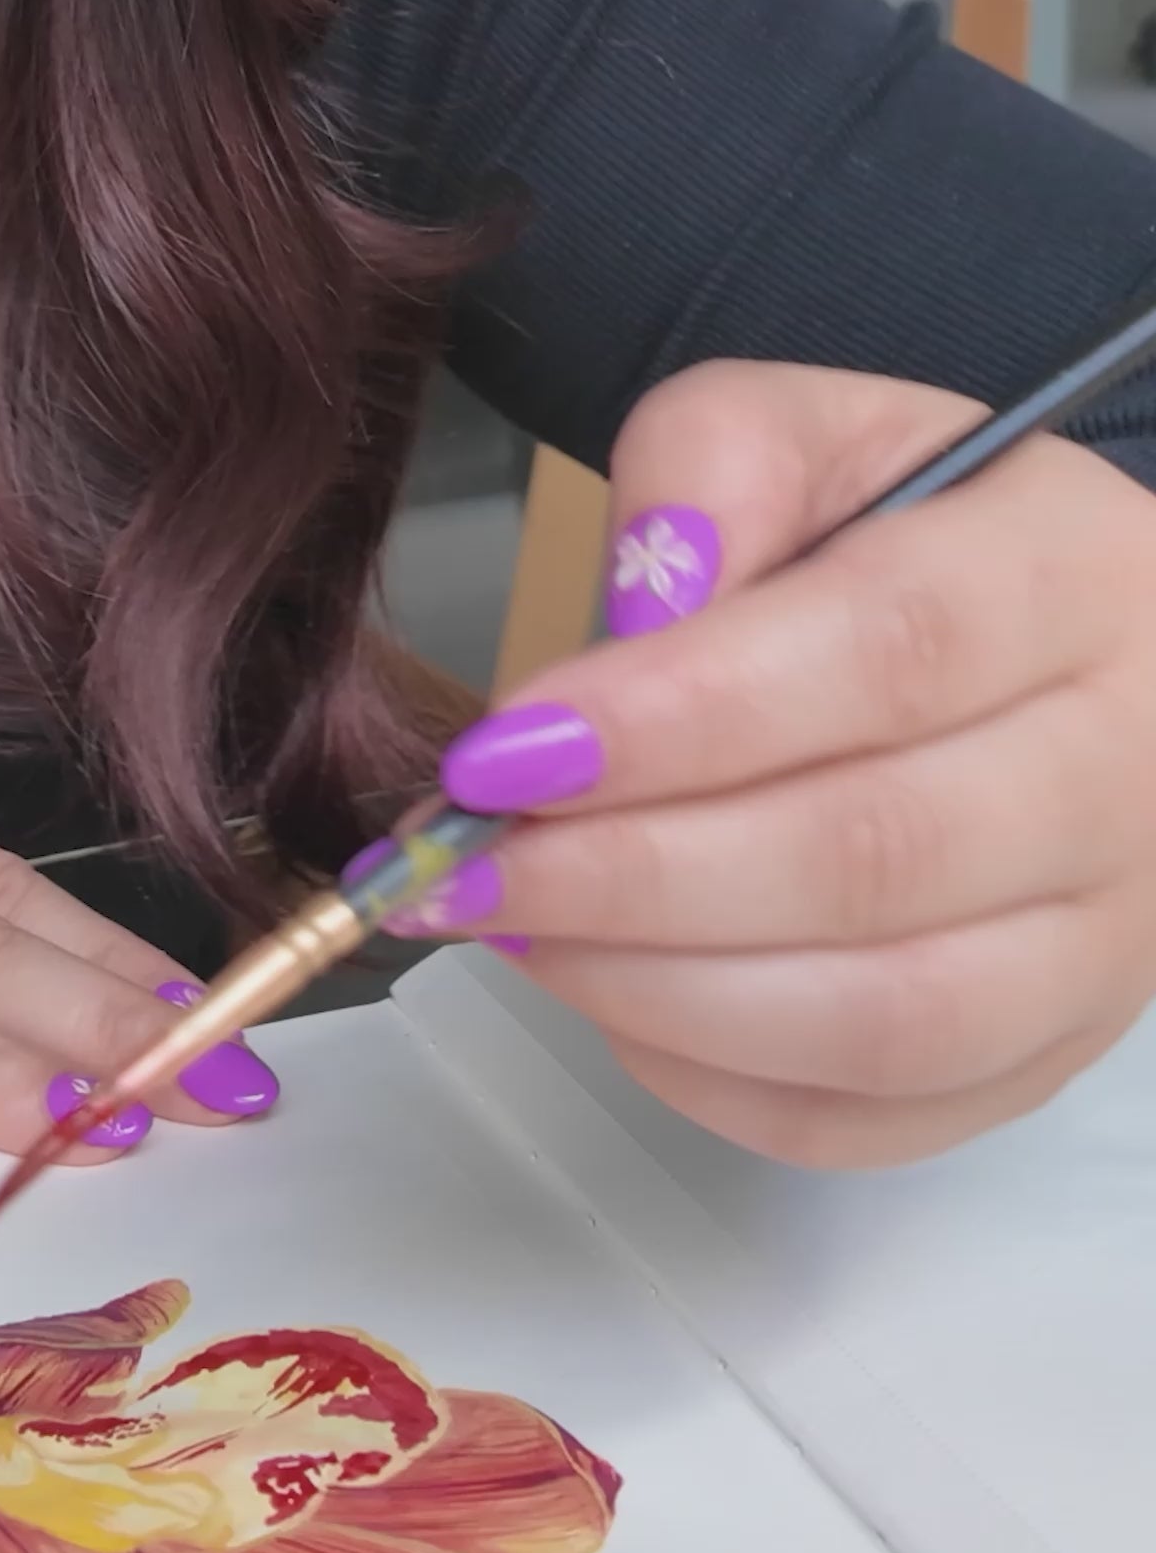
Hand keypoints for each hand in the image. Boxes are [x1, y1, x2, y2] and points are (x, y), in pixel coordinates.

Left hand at [407, 361, 1155, 1166]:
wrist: (1021, 649)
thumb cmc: (889, 540)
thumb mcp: (804, 437)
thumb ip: (714, 469)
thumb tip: (643, 604)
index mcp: (1074, 575)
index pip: (887, 651)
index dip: (675, 719)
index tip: (502, 753)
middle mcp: (1126, 771)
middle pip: (874, 856)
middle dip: (626, 875)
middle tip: (463, 864)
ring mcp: (1101, 939)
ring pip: (879, 1017)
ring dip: (650, 987)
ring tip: (512, 924)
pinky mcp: (1037, 1053)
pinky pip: (863, 1116)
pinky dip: (702, 1077)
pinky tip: (603, 990)